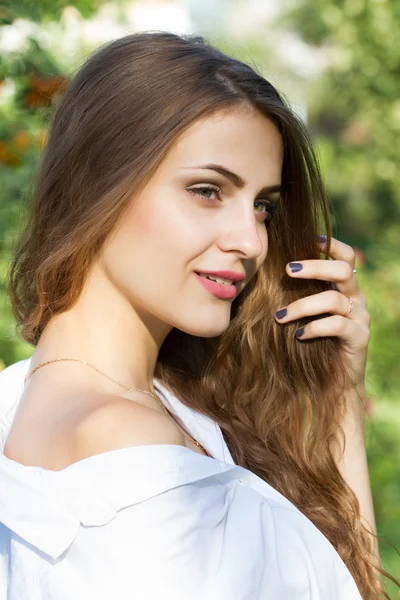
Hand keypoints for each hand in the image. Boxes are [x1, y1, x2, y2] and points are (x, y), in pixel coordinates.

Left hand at [274, 236, 370, 390]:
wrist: (331, 381)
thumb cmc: (311, 342)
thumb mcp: (303, 313)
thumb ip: (296, 292)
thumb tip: (265, 269)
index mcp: (344, 287)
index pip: (346, 256)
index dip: (330, 244)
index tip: (309, 239)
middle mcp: (356, 297)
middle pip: (342, 270)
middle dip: (313, 267)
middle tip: (286, 270)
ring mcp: (360, 317)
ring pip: (334, 299)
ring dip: (302, 306)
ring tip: (279, 316)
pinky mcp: (359, 337)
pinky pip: (337, 324)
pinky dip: (314, 327)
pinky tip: (299, 335)